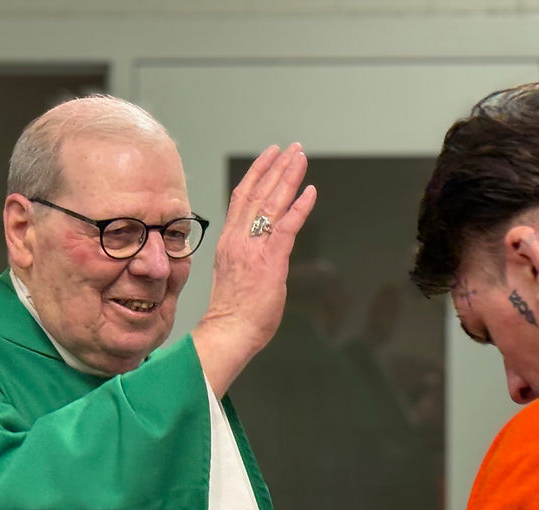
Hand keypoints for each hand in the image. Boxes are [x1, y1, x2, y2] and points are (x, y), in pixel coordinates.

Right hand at [192, 143, 316, 396]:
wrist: (229, 332)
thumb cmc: (233, 313)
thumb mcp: (235, 276)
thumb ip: (247, 258)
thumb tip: (262, 256)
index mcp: (229, 242)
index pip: (242, 198)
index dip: (257, 174)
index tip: (270, 156)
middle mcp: (239, 239)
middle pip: (258, 192)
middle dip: (276, 166)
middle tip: (291, 148)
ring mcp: (254, 248)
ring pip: (272, 202)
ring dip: (288, 177)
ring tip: (300, 157)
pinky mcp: (270, 260)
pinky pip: (287, 226)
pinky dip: (300, 207)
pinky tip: (310, 191)